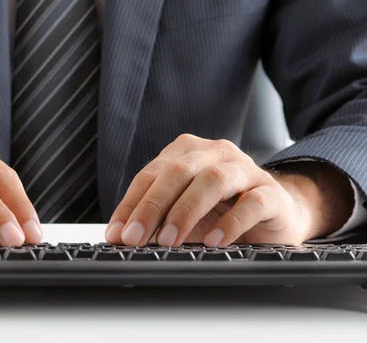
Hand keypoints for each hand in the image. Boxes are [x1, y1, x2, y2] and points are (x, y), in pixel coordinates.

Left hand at [105, 134, 333, 247]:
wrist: (277, 213)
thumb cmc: (223, 210)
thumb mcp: (184, 212)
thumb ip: (156, 219)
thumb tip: (122, 238)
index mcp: (188, 152)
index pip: (151, 174)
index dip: (131, 204)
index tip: (116, 233)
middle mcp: (215, 153)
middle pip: (177, 172)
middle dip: (152, 206)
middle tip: (135, 238)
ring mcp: (245, 170)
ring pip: (212, 180)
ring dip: (186, 211)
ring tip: (169, 240)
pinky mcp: (271, 193)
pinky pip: (251, 203)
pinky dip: (230, 223)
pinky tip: (214, 242)